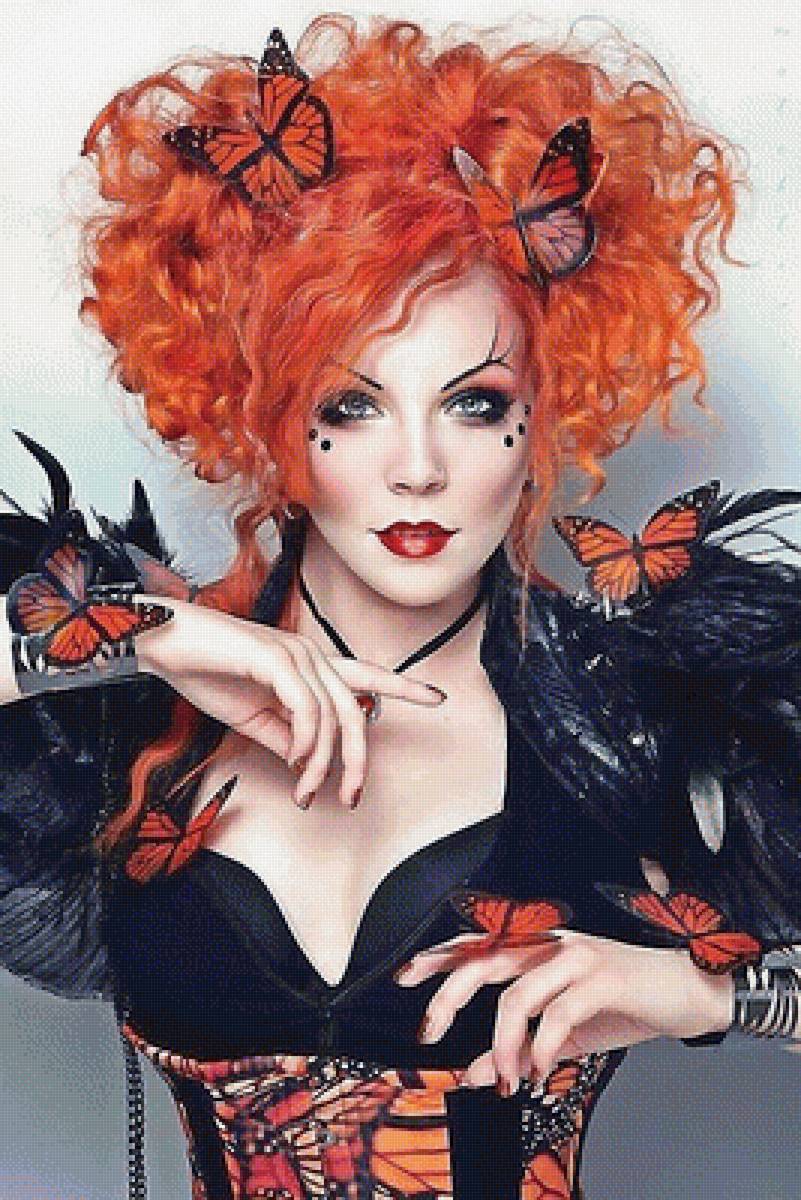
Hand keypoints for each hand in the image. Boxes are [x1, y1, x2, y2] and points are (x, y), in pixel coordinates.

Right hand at [135, 597, 443, 806]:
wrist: (165, 646)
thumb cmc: (206, 674)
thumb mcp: (253, 718)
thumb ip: (286, 738)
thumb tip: (309, 766)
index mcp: (310, 666)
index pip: (367, 675)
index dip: (404, 687)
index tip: (439, 698)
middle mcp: (312, 655)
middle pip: (356, 711)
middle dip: (359, 760)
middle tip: (350, 798)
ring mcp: (296, 654)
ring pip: (333, 718)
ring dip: (322, 764)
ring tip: (307, 791)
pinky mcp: (276, 658)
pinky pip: (307, 708)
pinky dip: (307, 742)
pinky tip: (295, 762)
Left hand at [395, 928, 734, 1092]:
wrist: (688, 992)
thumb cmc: (624, 1002)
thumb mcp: (561, 1031)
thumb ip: (515, 1048)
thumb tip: (469, 1073)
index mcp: (538, 946)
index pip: (478, 943)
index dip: (438, 957)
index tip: (403, 977)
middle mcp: (551, 942)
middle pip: (483, 960)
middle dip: (448, 995)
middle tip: (428, 1030)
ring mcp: (576, 956)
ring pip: (516, 995)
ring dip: (501, 1045)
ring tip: (504, 1078)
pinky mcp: (603, 977)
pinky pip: (557, 1015)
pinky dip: (539, 1049)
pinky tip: (538, 1071)